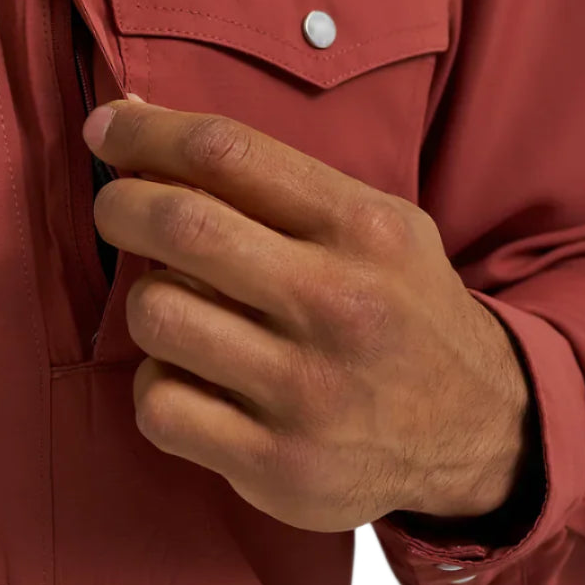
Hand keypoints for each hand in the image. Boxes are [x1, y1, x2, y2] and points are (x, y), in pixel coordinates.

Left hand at [82, 97, 534, 532]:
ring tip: (179, 302)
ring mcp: (307, 392)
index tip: (106, 128)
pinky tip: (192, 376)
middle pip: (182, 226)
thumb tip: (132, 119)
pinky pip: (159, 405)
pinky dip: (158, 382)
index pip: (226, 152)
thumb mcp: (371, 219)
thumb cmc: (397, 302)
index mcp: (361, 228)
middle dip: (121, 204)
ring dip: (146, 298)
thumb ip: (267, 177)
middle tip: (116, 206)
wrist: (478, 427)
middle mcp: (338, 305)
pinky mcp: (279, 465)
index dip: (144, 131)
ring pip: (157, 314)